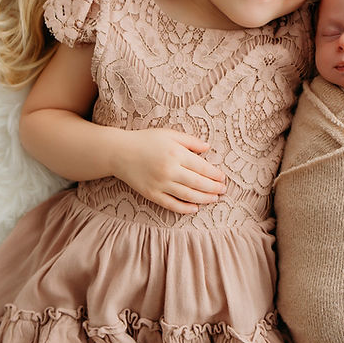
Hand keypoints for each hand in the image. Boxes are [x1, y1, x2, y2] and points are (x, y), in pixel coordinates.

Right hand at [111, 128, 226, 214]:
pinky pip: (171, 205)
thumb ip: (190, 141)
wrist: (119, 152)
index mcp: (176, 154)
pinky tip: (195, 208)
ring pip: (188, 195)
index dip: (215, 174)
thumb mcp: (169, 134)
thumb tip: (208, 148)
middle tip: (223, 190)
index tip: (223, 177)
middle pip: (198, 183)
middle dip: (213, 188)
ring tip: (214, 199)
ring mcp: (160, 184)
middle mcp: (169, 170)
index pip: (202, 167)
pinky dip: (185, 208)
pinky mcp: (151, 194)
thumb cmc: (146, 140)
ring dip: (204, 199)